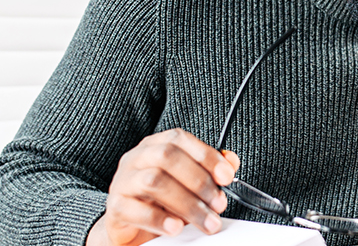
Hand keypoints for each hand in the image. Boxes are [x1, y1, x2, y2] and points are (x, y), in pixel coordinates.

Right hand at [86, 129, 240, 245]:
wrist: (130, 228)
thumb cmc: (163, 202)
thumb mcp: (189, 185)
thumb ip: (210, 171)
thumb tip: (231, 161)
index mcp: (156, 145)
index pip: (180, 140)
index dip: (206, 156)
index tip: (227, 176)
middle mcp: (137, 158)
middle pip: (167, 157)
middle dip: (199, 181)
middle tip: (218, 204)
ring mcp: (123, 181)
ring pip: (153, 181)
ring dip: (186, 203)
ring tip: (205, 221)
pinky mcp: (114, 207)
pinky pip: (133, 208)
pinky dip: (159, 219)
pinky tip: (176, 228)